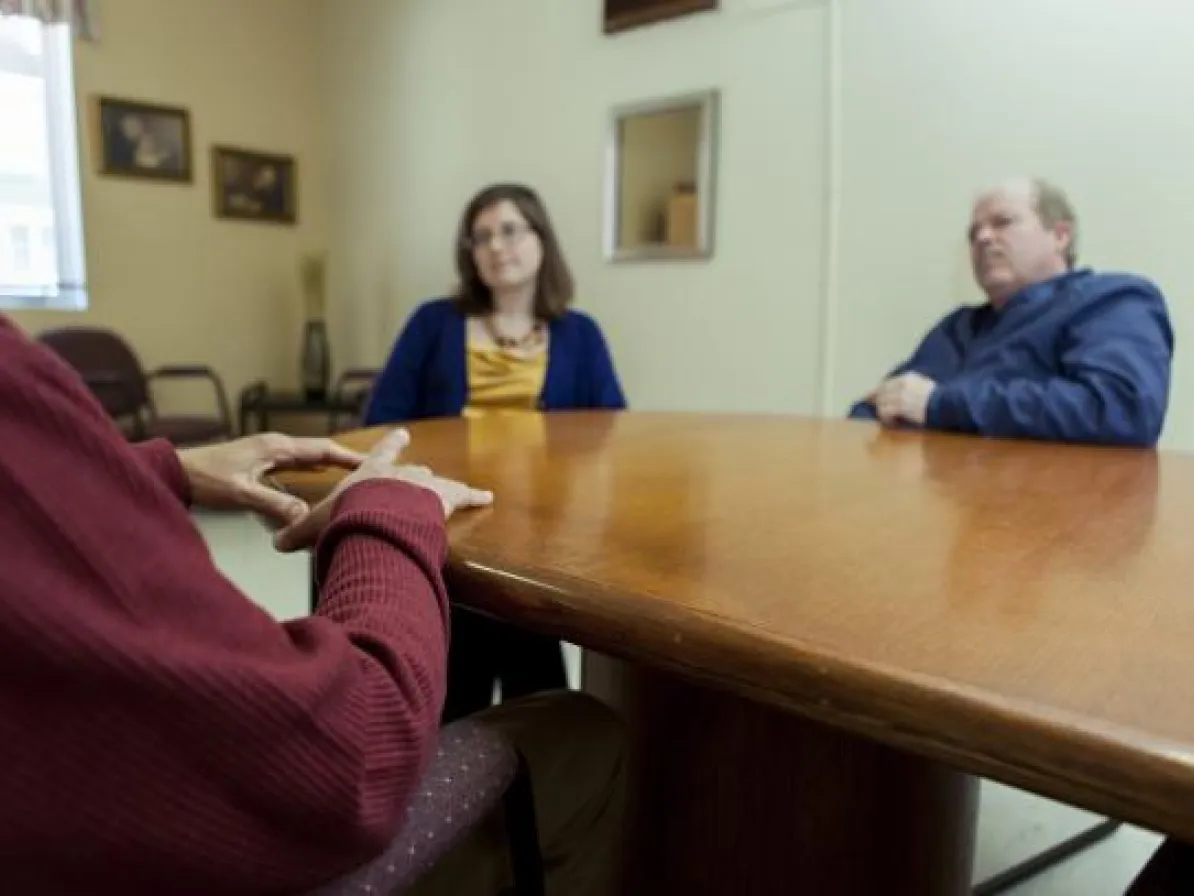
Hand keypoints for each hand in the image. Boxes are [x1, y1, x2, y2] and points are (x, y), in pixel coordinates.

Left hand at [178, 433, 365, 525]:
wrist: (174, 471)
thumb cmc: (204, 479)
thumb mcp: (242, 494)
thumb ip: (276, 504)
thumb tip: (306, 517)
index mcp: (277, 447)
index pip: (323, 450)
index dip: (350, 458)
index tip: (373, 464)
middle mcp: (275, 445)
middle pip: (320, 450)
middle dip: (346, 459)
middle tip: (372, 469)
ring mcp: (266, 451)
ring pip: (308, 456)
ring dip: (330, 464)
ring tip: (352, 474)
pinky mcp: (258, 461)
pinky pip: (295, 463)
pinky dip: (312, 469)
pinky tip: (316, 477)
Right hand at [273, 428, 493, 552]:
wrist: (378, 516)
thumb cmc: (346, 516)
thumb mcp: (315, 525)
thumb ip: (297, 532)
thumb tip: (277, 542)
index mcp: (371, 472)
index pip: (381, 453)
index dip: (391, 444)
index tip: (401, 433)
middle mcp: (401, 472)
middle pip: (413, 470)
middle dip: (415, 474)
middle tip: (420, 473)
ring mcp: (426, 483)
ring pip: (438, 482)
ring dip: (444, 487)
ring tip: (454, 490)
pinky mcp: (446, 497)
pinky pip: (465, 495)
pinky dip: (476, 496)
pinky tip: (489, 496)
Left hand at [873, 372, 936, 426]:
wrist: (946, 404)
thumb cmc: (940, 398)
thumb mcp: (924, 385)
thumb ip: (910, 386)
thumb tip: (897, 392)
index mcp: (907, 377)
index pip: (886, 384)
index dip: (876, 391)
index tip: (868, 396)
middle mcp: (901, 384)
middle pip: (881, 392)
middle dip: (875, 401)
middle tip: (870, 407)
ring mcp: (900, 395)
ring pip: (881, 403)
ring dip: (883, 412)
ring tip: (889, 418)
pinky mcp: (900, 406)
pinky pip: (885, 412)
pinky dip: (887, 418)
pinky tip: (893, 422)